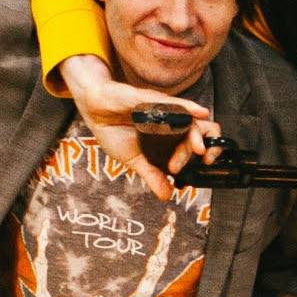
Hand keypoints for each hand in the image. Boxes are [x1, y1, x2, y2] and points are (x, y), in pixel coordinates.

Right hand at [57, 55, 218, 201]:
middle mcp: (169, 124)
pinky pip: (173, 104)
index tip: (192, 180)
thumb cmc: (114, 132)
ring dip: (196, 135)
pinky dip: (189, 107)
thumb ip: (152, 174)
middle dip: (195, 151)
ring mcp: (162, 112)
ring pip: (187, 122)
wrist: (95, 112)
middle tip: (190, 165)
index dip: (196, 163)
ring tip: (200, 149)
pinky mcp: (152, 100)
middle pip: (192, 136)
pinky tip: (200, 112)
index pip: (189, 149)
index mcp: (167, 139)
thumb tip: (167, 196)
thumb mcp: (134, 160)